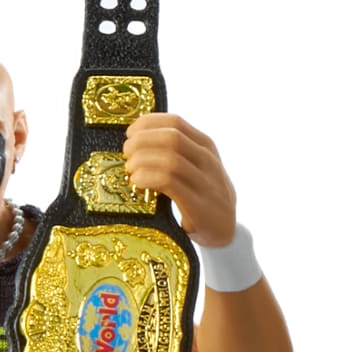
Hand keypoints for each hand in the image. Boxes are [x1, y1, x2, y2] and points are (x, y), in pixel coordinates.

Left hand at [123, 114, 235, 247]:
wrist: (225, 230)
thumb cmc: (202, 197)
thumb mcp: (196, 168)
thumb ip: (177, 153)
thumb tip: (137, 142)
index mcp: (206, 146)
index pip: (175, 121)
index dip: (147, 123)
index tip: (130, 133)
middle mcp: (208, 160)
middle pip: (171, 137)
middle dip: (142, 142)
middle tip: (126, 153)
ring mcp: (205, 182)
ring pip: (170, 159)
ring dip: (143, 161)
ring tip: (130, 170)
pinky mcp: (198, 204)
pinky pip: (169, 182)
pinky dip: (147, 178)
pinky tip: (137, 182)